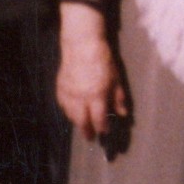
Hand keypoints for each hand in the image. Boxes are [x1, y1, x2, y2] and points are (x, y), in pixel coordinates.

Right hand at [56, 1, 127, 141]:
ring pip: (70, 115)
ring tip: (82, 126)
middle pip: (82, 121)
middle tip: (90, 138)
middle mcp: (80, 97)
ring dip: (77, 122)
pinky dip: (68, 111)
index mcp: (96, 95)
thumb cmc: (103, 60)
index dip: (102, 128)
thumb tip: (123, 113)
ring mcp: (68, 93)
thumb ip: (118, 98)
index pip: (99, 119)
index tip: (105, 131)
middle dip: (87, 131)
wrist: (81, 45)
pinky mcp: (60, 88)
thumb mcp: (116, 79)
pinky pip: (62, 105)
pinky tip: (72, 112)